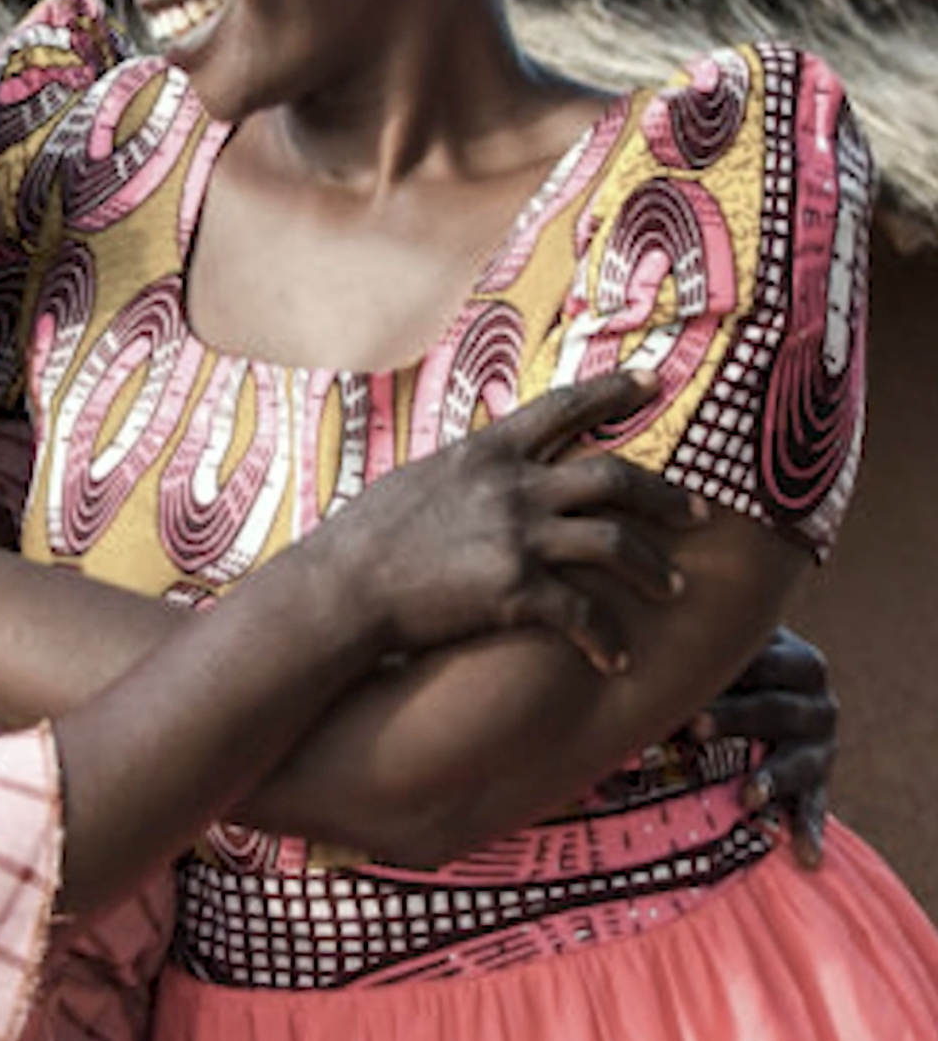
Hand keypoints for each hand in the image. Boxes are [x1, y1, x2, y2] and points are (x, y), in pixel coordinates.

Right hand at [319, 370, 705, 671]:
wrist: (341, 587)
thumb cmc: (369, 537)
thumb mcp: (421, 481)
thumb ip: (469, 473)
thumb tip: (489, 469)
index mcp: (487, 452)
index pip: (562, 408)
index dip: (612, 391)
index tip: (652, 381)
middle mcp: (511, 485)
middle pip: (611, 476)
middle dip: (663, 495)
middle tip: (699, 512)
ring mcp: (514, 535)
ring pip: (613, 541)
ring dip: (652, 566)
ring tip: (674, 588)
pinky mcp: (512, 589)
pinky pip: (582, 612)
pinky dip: (607, 638)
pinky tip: (619, 660)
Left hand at [692, 625, 836, 867]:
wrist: (776, 701)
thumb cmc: (731, 672)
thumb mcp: (727, 657)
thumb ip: (698, 654)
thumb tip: (628, 655)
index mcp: (795, 660)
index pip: (764, 658)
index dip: (728, 665)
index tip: (688, 672)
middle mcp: (817, 701)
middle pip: (777, 708)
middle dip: (736, 716)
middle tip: (694, 725)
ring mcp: (820, 745)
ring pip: (799, 762)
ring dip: (772, 778)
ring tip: (747, 796)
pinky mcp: (818, 783)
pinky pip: (815, 808)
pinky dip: (809, 830)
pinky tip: (806, 856)